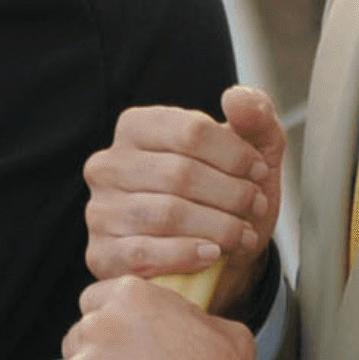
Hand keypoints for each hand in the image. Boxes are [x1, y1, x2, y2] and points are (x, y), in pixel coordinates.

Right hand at [89, 88, 285, 314]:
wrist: (214, 260)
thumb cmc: (226, 198)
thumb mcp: (253, 151)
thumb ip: (254, 115)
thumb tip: (236, 99)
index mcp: (136, 128)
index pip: (191, 131)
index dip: (236, 154)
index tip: (259, 173)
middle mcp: (108, 165)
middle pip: (181, 174)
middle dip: (232, 194)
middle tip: (256, 208)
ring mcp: (100, 211)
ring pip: (167, 214)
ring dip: (218, 227)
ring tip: (242, 234)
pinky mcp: (102, 254)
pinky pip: (145, 253)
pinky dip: (188, 255)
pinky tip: (211, 254)